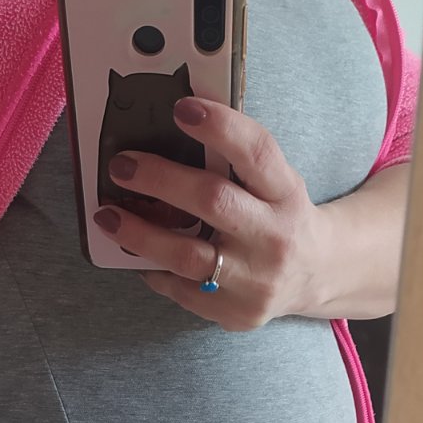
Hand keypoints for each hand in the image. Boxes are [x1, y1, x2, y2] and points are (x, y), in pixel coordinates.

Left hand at [93, 97, 332, 330]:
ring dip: (138, 234)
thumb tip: (171, 127)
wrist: (315, 274)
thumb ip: (237, 161)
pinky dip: (154, 269)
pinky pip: (181, 290)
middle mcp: (275, 238)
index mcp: (287, 194)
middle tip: (122, 166)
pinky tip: (138, 254)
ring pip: (186, 256)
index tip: (181, 108)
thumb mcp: (275, 182)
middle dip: (160, 179)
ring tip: (107, 216)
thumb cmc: (280, 216)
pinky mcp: (236, 313)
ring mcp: (256, 281)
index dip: (220, 127)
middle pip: (212, 202)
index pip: (256, 152)